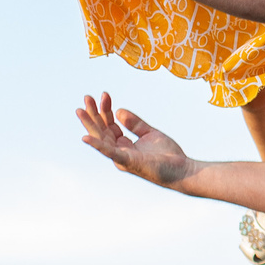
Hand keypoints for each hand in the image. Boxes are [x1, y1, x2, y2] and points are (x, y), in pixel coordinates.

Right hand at [77, 94, 197, 185]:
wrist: (183, 169)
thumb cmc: (167, 155)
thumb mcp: (149, 133)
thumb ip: (135, 123)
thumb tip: (118, 111)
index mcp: (124, 146)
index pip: (110, 125)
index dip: (106, 110)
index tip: (105, 95)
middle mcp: (120, 152)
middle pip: (102, 131)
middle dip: (93, 114)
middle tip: (87, 97)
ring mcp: (122, 158)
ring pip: (102, 139)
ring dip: (90, 124)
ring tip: (81, 110)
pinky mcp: (128, 162)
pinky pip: (110, 153)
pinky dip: (97, 146)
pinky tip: (86, 137)